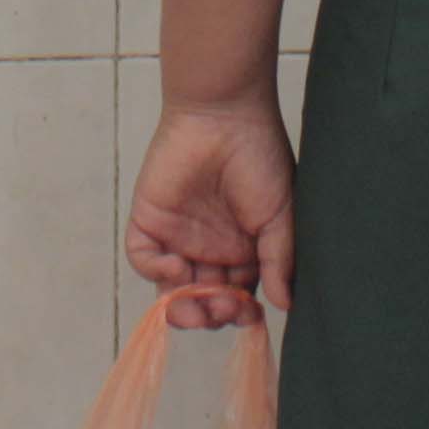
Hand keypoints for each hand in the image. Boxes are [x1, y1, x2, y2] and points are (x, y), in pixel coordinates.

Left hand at [127, 96, 297, 328]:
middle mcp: (208, 248)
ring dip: (182, 307)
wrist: (226, 113)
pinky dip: (155, 271)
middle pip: (202, 301)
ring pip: (170, 289)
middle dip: (211, 314)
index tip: (249, 314)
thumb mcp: (281, 214)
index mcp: (241, 250)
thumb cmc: (260, 157)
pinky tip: (176, 266)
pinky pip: (143, 258)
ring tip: (197, 305)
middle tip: (222, 308)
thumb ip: (279, 259)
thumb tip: (284, 304)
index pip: (236, 297)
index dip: (239, 312)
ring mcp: (177, 236)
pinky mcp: (150, 219)